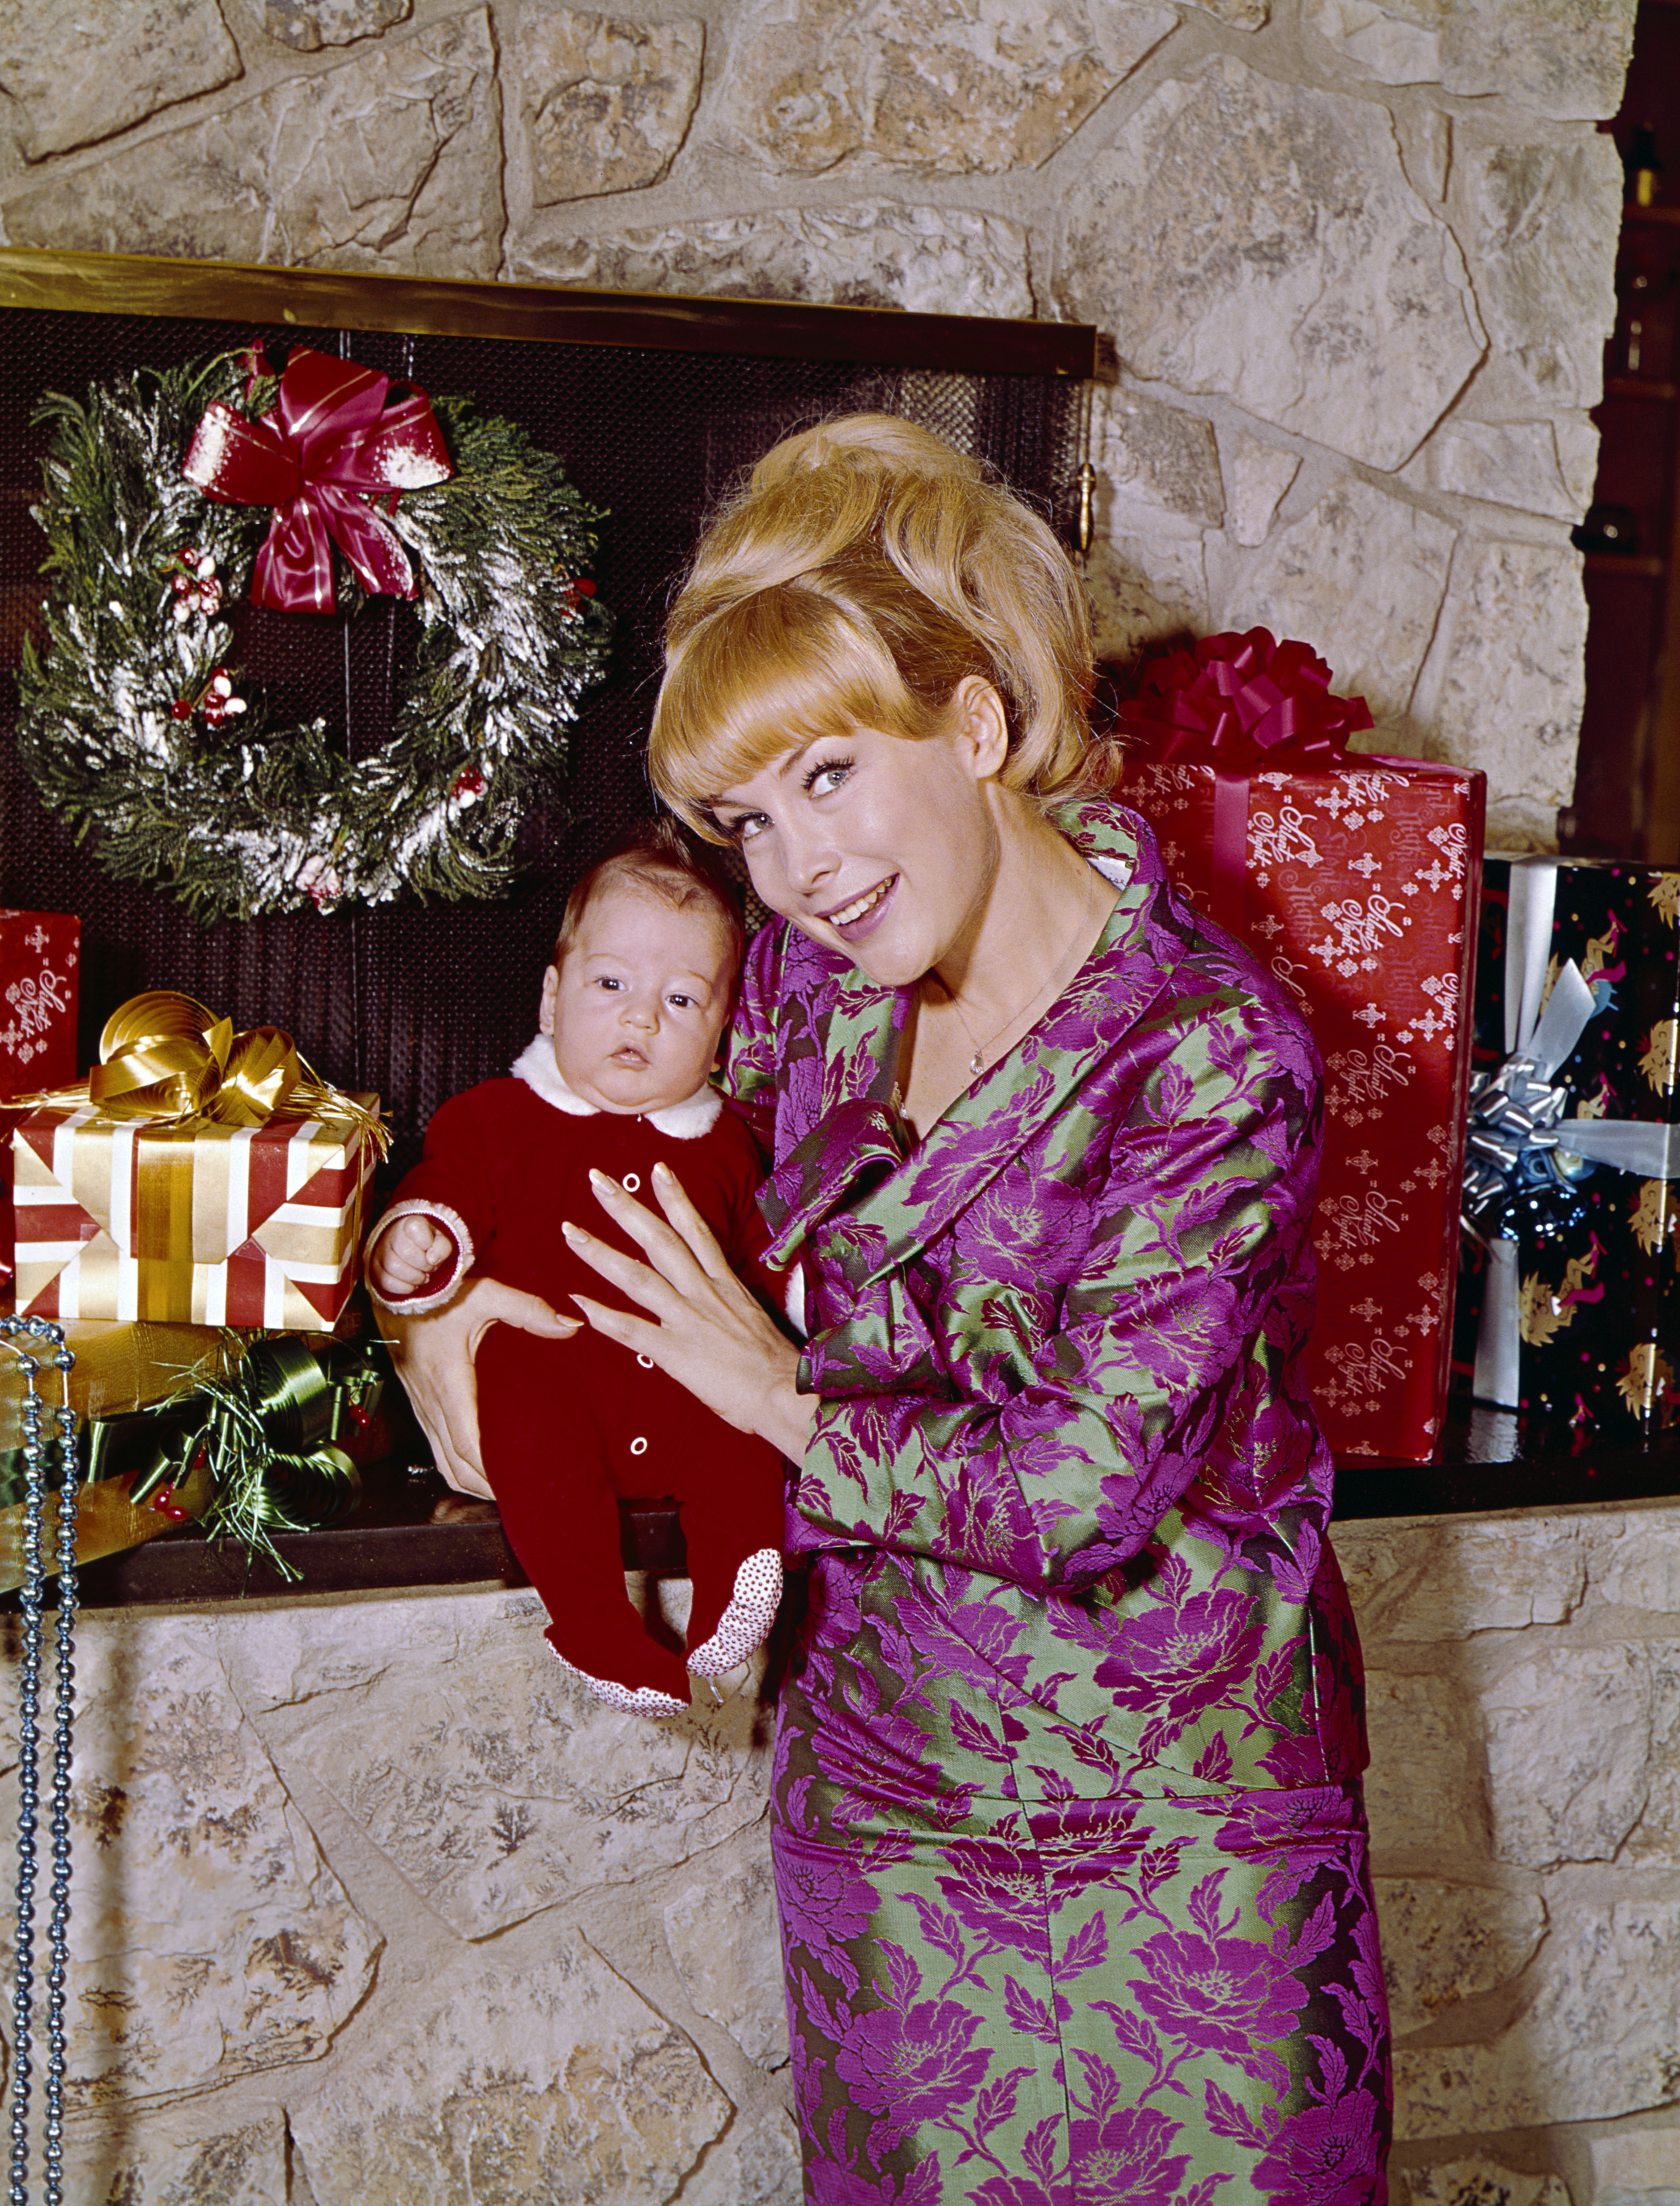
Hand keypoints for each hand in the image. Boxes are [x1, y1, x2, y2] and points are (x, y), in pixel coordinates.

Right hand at [369, 1212, 454, 1298]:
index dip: (429, 1243)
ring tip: (422, 1277)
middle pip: (407, 1252)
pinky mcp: (374, 1268)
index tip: (431, 1249)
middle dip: (424, 1265)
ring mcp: (380, 1251)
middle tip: (429, 1267)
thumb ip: (442, 1247)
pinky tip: (412, 1284)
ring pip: (394, 1267)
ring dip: (415, 1277)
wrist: (410, 1251)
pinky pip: (385, 1281)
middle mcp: (392, 1234)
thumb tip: (432, 1259)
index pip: (416, 1228)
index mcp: (410, 1223)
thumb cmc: (427, 1246)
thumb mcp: (440, 1242)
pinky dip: (404, 1287)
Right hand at [380, 1275, 576, 1497]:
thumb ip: (529, 1309)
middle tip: (517, 1497)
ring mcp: (421, 1403)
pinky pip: (434, 1444)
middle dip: (483, 1487)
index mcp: (448, 1380)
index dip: (486, 1471)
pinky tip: (476, 1464)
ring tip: (501, 1489)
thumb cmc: (437, 1292)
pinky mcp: (419, 1401)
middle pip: (453, 1462)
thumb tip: (571, 1324)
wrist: (393, 1287)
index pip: (465, 1441)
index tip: (512, 1486)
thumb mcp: (485, 1294)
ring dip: (468, 1479)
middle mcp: (430, 1399)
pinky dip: (455, 1462)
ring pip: (441, 1459)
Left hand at [565, 1163, 815, 1460]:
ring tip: (570, 1232)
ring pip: (637, 1277)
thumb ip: (728, 1303)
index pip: (696, 1231)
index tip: (656, 1168)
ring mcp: (688, 1320)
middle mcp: (704, 1293)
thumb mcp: (753, 1319)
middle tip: (596, 1178)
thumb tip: (712, 1299)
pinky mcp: (676, 1352)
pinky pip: (632, 1330)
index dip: (675, 1198)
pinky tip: (578, 1302)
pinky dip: (603, 1316)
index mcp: (725, 1284)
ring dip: (600, 1253)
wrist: (788, 1394)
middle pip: (659, 1241)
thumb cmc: (776, 1364)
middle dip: (625, 1208)